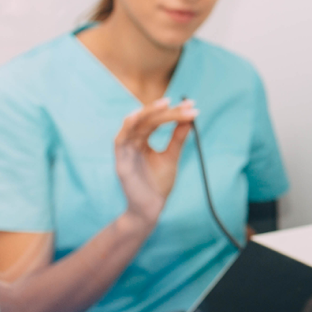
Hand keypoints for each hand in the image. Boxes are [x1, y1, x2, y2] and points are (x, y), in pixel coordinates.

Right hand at [114, 98, 196, 225]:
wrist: (151, 208)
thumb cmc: (159, 183)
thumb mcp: (171, 157)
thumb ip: (178, 138)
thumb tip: (190, 118)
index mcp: (142, 139)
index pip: (156, 120)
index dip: (173, 111)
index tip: (192, 105)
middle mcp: (132, 142)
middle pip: (147, 119)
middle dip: (166, 111)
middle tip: (186, 105)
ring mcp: (125, 151)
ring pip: (133, 125)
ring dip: (148, 113)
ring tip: (165, 104)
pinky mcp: (121, 163)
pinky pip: (120, 142)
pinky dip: (127, 129)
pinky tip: (136, 118)